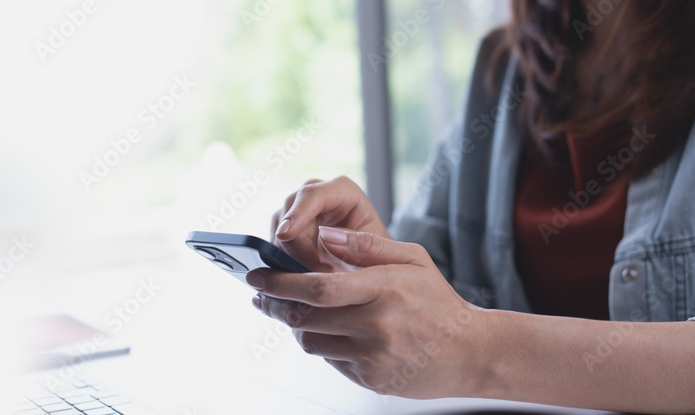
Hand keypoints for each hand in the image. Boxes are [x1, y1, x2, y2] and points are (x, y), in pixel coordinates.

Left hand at [247, 227, 489, 397]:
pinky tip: (335, 333)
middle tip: (260, 296)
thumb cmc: (438, 302)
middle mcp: (377, 325)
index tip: (257, 275)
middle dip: (274, 304)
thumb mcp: (412, 259)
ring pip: (311, 341)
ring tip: (300, 312)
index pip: (318, 287)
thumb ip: (367, 244)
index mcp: (385, 289)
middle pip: (306, 317)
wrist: (471, 353)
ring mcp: (373, 356)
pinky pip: (330, 361)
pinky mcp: (371, 379)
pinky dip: (324, 345)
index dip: (280, 282)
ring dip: (298, 326)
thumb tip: (323, 233)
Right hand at [271, 176, 389, 272]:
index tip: (286, 234)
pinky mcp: (285, 226)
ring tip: (319, 272)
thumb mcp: (375, 247)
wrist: (369, 259)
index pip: (312, 195)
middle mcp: (315, 193)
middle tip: (319, 272)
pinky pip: (275, 244)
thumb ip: (353, 240)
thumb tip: (322, 237)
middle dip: (298, 249)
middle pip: (290, 216)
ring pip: (279, 232)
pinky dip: (285, 261)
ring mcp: (297, 208)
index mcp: (342, 190)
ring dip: (292, 258)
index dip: (297, 213)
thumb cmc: (376, 251)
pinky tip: (305, 272)